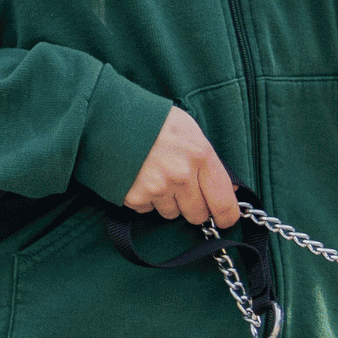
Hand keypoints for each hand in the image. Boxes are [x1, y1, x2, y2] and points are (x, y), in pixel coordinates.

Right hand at [124, 107, 238, 227]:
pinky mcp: (135, 197)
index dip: (226, 217)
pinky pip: (147, 210)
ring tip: (155, 175)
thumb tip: (229, 189)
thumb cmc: (152, 121)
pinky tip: (139, 178)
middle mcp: (181, 175)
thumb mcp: (189, 132)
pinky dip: (144, 199)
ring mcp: (157, 188)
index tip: (223, 221)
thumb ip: (209, 161)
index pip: (223, 203)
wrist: (107, 116)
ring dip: (167, 202)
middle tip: (181, 189)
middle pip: (198, 214)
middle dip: (193, 207)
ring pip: (172, 213)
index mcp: (200, 156)